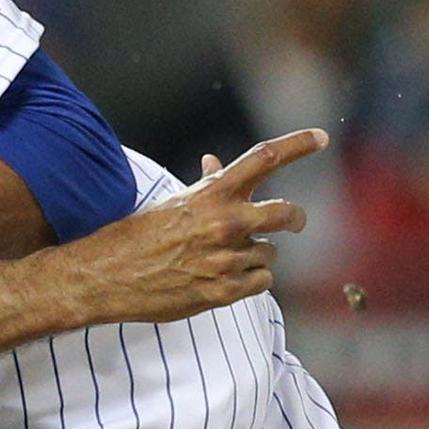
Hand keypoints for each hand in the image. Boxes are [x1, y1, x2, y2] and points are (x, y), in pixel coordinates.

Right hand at [47, 131, 317, 327]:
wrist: (107, 276)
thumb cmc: (138, 236)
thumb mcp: (174, 202)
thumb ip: (206, 186)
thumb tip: (216, 163)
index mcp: (213, 194)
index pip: (266, 158)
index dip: (299, 144)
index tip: (321, 137)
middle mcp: (226, 223)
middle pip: (287, 214)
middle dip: (296, 218)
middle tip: (296, 221)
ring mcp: (228, 259)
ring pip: (271, 254)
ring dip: (257, 256)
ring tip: (225, 258)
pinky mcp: (225, 292)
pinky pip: (263, 282)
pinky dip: (251, 280)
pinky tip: (225, 278)